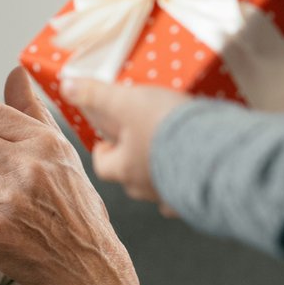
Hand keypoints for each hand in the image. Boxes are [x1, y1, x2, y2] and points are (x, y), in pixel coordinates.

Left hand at [61, 78, 191, 215]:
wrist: (217, 152)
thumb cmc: (167, 127)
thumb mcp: (128, 102)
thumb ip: (98, 95)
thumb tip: (66, 87)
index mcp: (125, 168)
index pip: (103, 166)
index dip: (104, 150)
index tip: (109, 138)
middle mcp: (146, 189)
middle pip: (131, 178)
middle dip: (134, 160)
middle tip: (145, 137)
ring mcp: (174, 197)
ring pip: (160, 187)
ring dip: (163, 171)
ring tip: (176, 149)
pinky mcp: (201, 197)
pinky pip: (190, 193)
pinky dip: (190, 181)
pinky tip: (200, 168)